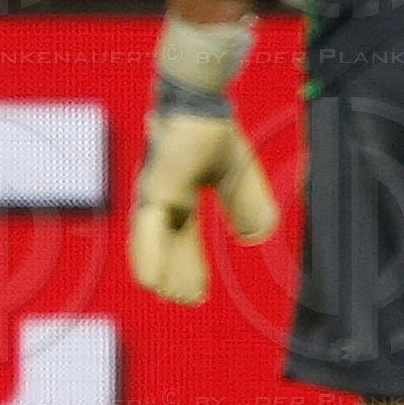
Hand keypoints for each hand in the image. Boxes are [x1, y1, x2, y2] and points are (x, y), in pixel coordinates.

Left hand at [129, 110, 279, 304]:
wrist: (201, 102)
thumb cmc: (214, 131)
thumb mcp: (238, 176)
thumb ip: (246, 204)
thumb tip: (254, 237)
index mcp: (179, 195)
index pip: (182, 237)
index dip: (190, 265)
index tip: (198, 294)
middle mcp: (161, 198)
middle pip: (166, 245)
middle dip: (176, 274)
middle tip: (185, 302)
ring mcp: (155, 195)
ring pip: (154, 244)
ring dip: (162, 273)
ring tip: (167, 298)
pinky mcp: (155, 192)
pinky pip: (149, 233)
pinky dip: (149, 260)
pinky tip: (150, 284)